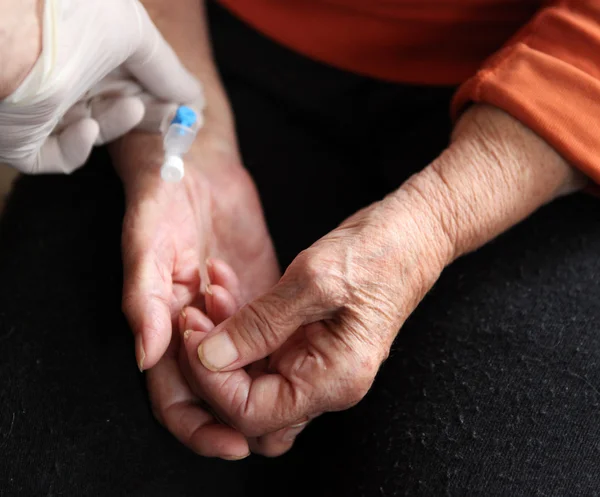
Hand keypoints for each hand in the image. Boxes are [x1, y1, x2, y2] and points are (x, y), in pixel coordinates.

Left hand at [0, 0, 200, 172]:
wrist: (8, 39)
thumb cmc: (71, 20)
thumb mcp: (134, 32)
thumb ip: (167, 69)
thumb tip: (195, 97)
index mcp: (87, 42)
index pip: (130, 74)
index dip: (162, 92)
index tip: (190, 111)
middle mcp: (64, 72)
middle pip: (116, 103)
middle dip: (150, 113)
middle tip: (177, 124)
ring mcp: (41, 107)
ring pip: (93, 128)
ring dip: (117, 122)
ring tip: (135, 109)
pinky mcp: (23, 140)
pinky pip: (59, 155)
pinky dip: (79, 146)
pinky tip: (86, 128)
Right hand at [113, 122, 279, 457]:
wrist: (196, 163)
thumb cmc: (161, 199)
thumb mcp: (148, 243)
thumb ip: (146, 300)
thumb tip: (146, 358)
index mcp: (161, 326)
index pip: (174, 394)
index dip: (198, 425)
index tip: (233, 442)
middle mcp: (193, 330)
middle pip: (215, 392)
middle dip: (241, 414)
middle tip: (279, 430)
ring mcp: (228, 314)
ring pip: (246, 369)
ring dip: (266, 383)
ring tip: (295, 389)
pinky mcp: (257, 294)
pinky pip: (270, 336)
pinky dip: (282, 349)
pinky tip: (300, 348)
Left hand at [177, 105, 585, 456]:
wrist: (411, 234)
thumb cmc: (379, 254)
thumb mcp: (316, 281)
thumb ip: (261, 324)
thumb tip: (210, 357)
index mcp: (333, 379)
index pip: (251, 412)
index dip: (212, 380)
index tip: (193, 334)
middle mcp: (322, 382)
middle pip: (245, 409)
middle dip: (210, 371)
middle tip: (195, 323)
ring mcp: (312, 364)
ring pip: (247, 381)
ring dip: (219, 347)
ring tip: (208, 300)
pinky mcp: (303, 343)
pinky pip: (256, 351)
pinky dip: (233, 327)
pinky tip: (223, 291)